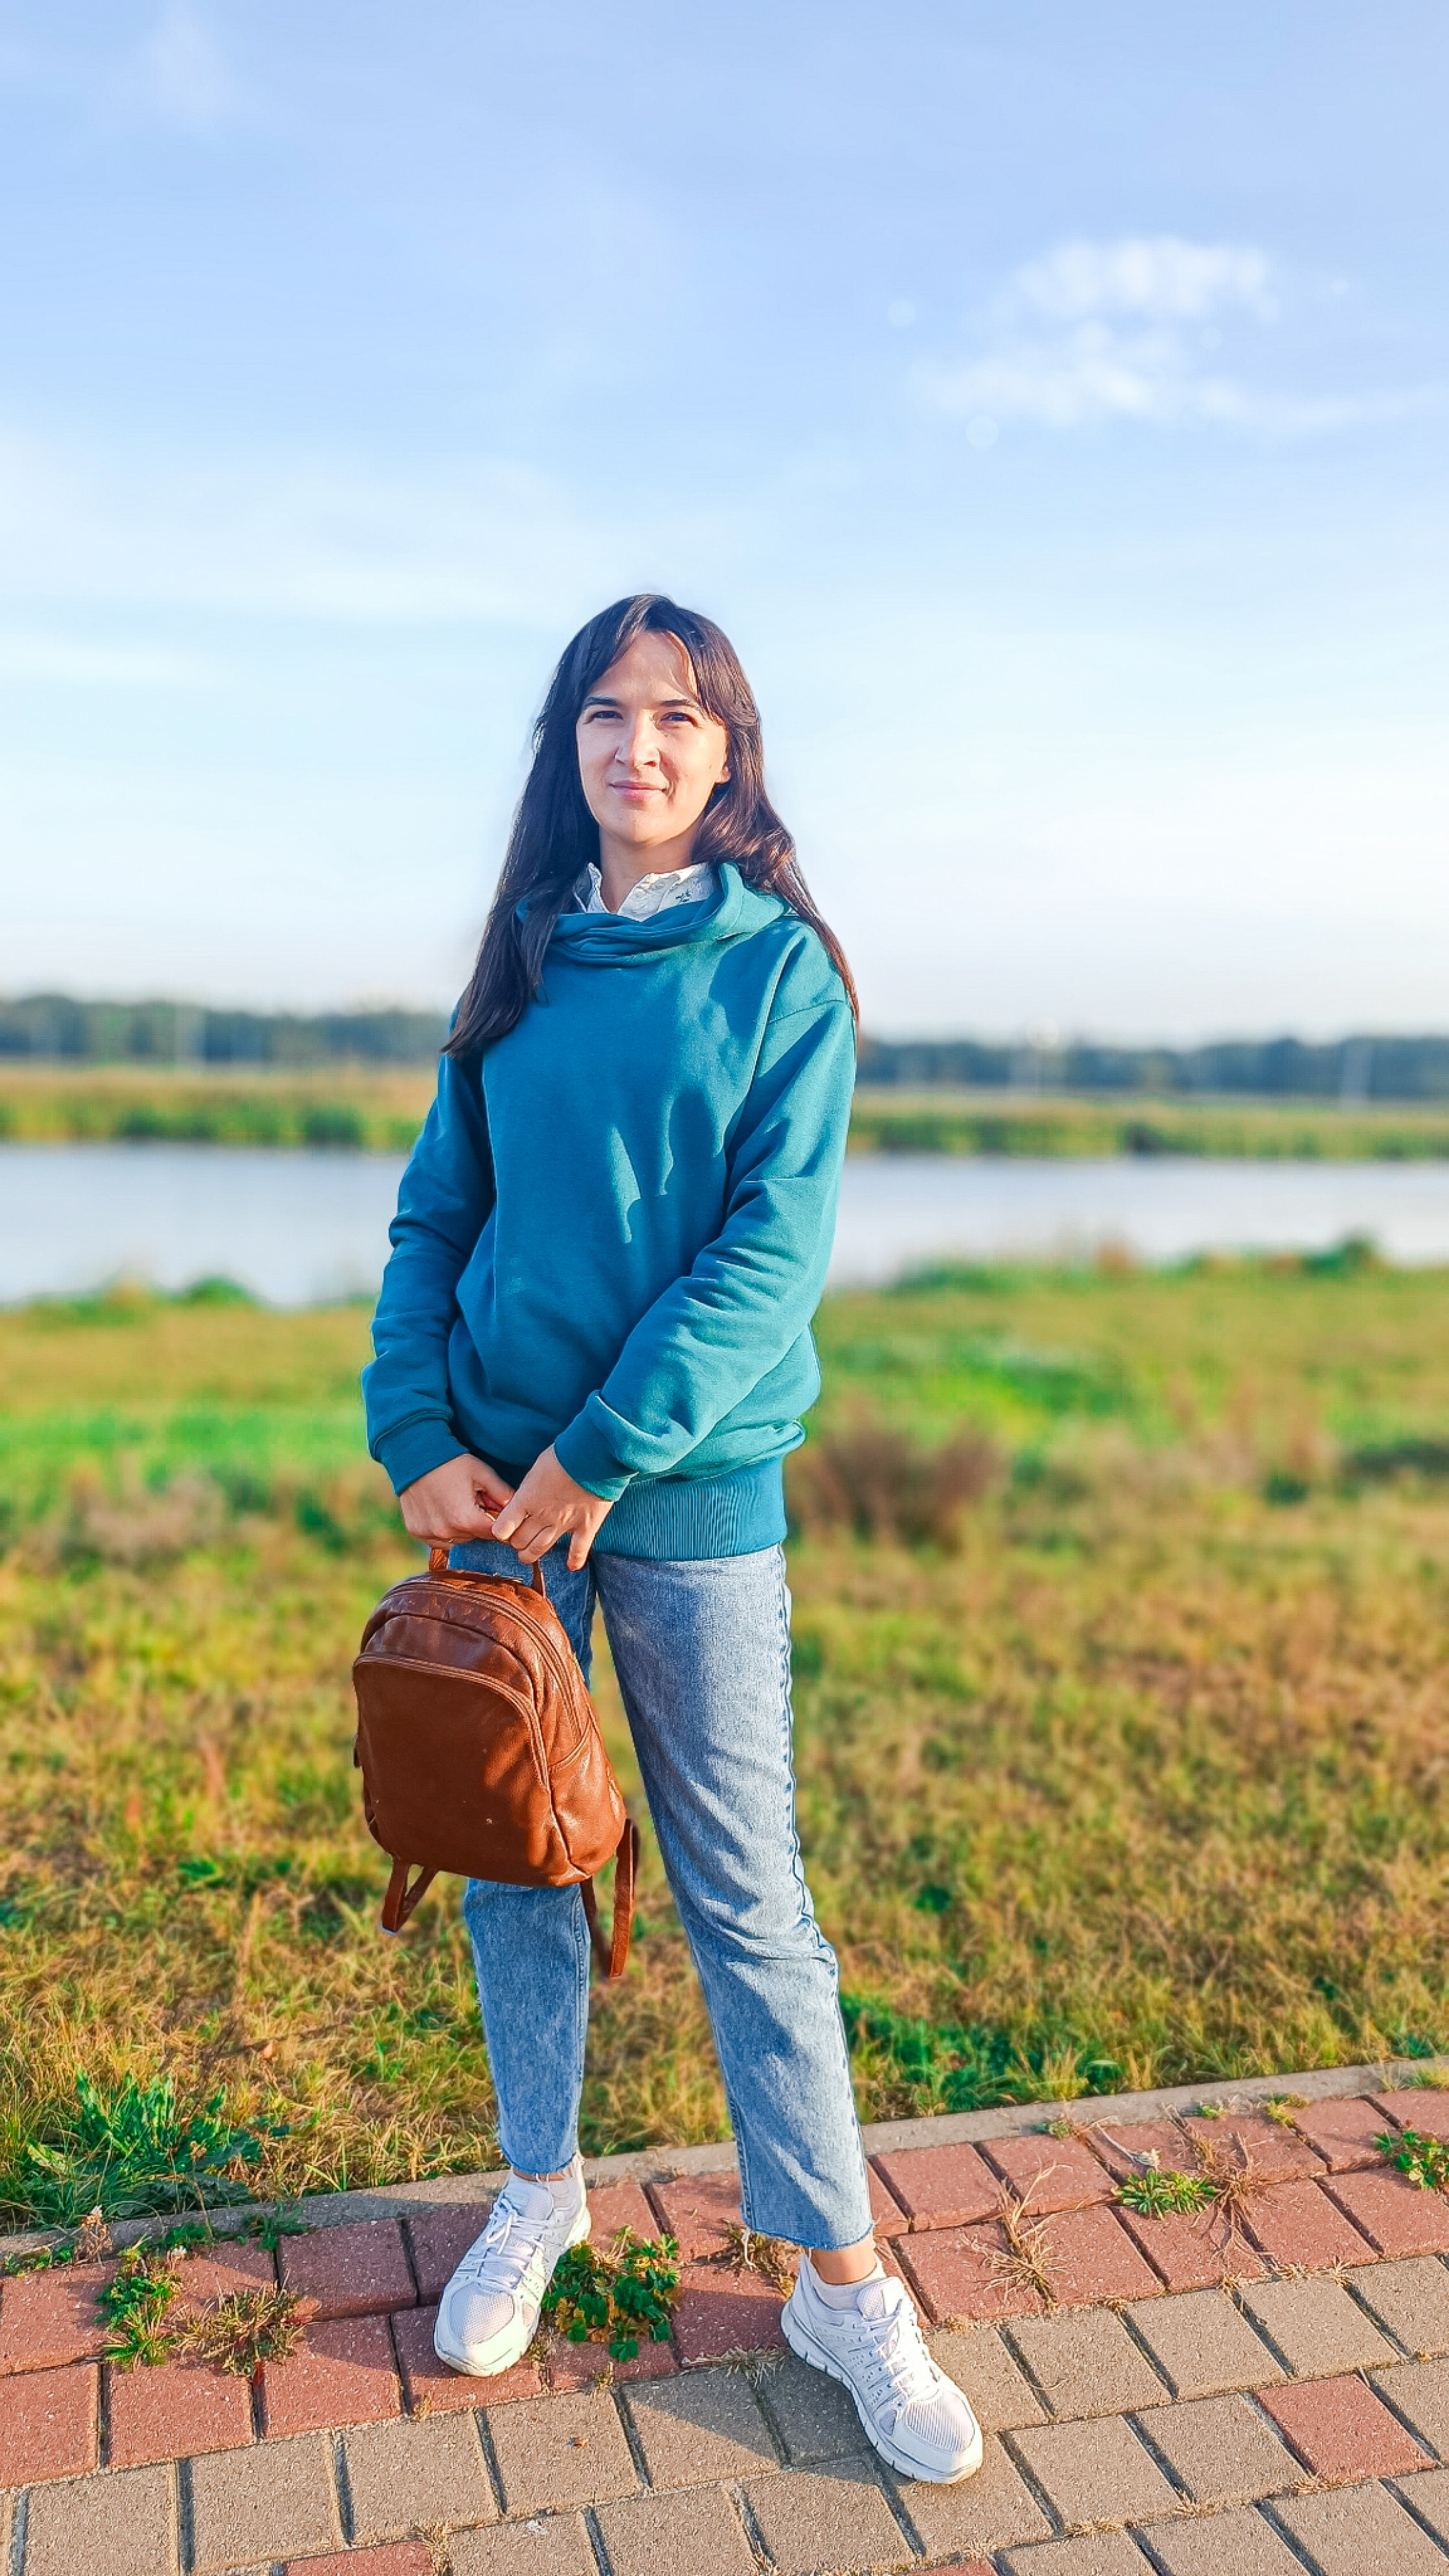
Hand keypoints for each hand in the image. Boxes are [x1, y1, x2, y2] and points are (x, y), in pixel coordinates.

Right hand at [398, 1453, 514, 1546]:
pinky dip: (443, 1528)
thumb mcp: (483, 1474)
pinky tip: (441, 1509)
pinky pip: (437, 1538)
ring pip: (456, 1539)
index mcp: (465, 1519)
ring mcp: (428, 1533)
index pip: (493, 1533)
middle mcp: (446, 1531)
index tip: (494, 1510)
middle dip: (478, 1522)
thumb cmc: (452, 1462)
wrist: (416, 1454)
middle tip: (473, 1501)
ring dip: (460, 1527)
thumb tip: (516, 1508)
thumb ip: (502, 1493)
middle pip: (474, 1536)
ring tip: (455, 1503)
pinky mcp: (416, 1531)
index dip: (497, 1521)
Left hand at [491, 1445, 612, 1570]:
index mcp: (526, 1499)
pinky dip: (575, 1560)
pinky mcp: (586, 1526)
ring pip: (540, 1548)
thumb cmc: (564, 1453)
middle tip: (517, 1538)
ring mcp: (564, 1523)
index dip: (501, 1530)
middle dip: (515, 1542)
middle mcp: (542, 1515)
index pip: (503, 1528)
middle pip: (520, 1540)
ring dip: (531, 1554)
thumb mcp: (537, 1468)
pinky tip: (571, 1566)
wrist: (594, 1455)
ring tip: (527, 1555)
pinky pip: (578, 1549)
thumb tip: (527, 1495)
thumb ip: (530, 1487)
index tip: (504, 1527)